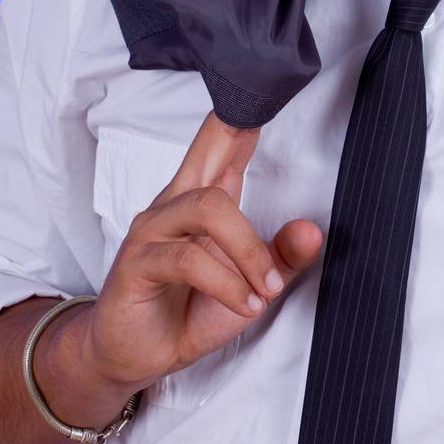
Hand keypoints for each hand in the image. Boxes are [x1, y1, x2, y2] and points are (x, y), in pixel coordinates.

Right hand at [80, 109, 323, 393]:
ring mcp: (152, 231)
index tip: (267, 86)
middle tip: (262, 113)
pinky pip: (188, 258)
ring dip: (248, 250)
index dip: (243, 118)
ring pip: (208, 208)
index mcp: (202, 201)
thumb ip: (280, 259)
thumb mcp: (249, 288)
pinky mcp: (137, 263)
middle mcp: (174, 205)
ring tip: (267, 289)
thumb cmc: (187, 313)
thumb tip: (312, 230)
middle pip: (208, 152)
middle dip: (234, 127)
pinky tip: (244, 304)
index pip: (222, 147)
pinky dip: (227, 282)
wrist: (131, 357)